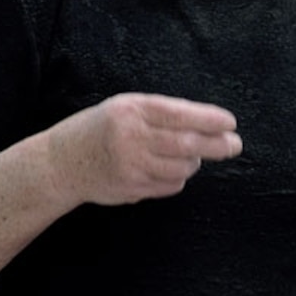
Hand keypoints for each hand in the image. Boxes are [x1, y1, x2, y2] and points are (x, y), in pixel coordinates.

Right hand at [45, 93, 240, 205]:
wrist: (61, 162)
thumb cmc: (101, 129)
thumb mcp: (125, 108)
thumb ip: (161, 114)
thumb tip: (210, 124)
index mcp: (131, 110)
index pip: (180, 114)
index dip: (209, 119)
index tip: (230, 123)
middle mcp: (131, 137)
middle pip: (187, 144)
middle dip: (217, 145)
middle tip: (235, 145)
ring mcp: (131, 165)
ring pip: (183, 168)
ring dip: (193, 162)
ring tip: (189, 155)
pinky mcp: (132, 188)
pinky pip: (171, 185)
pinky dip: (177, 178)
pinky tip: (166, 169)